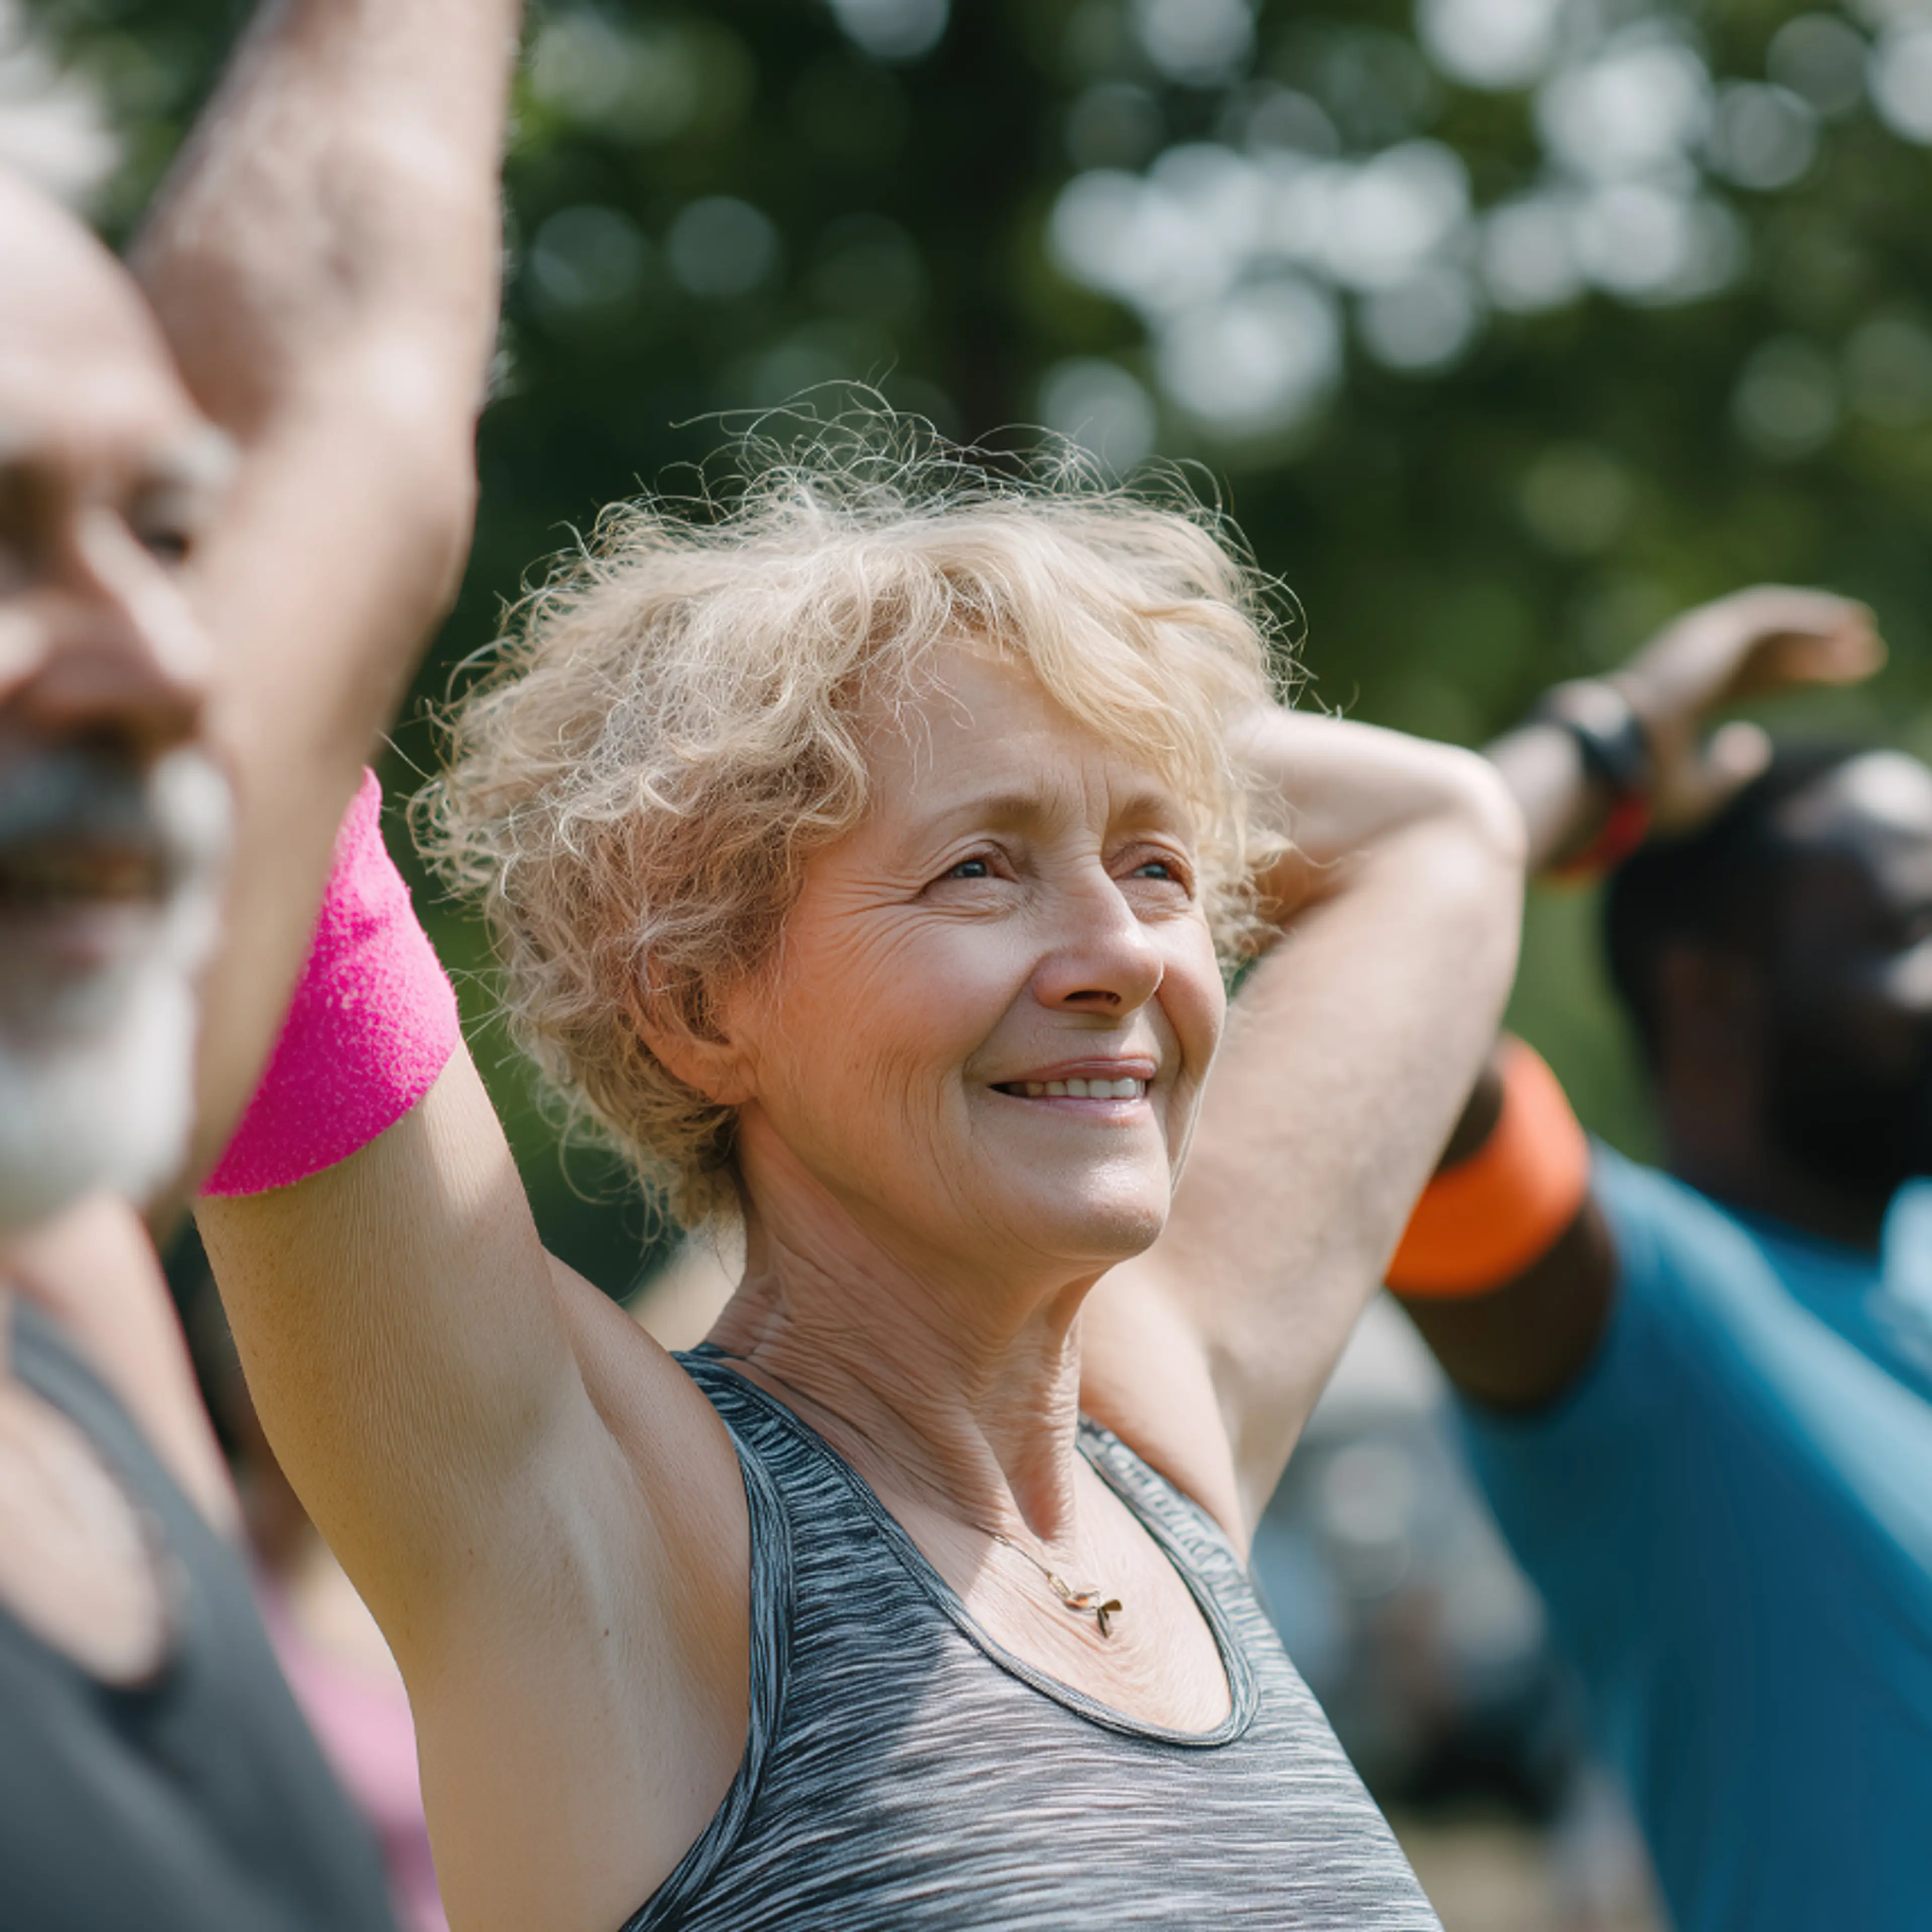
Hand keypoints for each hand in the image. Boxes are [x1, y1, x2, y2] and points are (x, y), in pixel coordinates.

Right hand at [1615, 586, 1882, 832]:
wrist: (1614, 762)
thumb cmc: (1646, 789)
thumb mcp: (1696, 792)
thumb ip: (1728, 770)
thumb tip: (1754, 744)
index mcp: (1680, 702)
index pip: (1745, 680)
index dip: (1793, 679)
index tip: (1840, 678)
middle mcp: (1687, 669)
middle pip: (1762, 655)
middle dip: (1813, 656)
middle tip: (1863, 658)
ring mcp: (1695, 646)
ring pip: (1768, 630)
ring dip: (1818, 632)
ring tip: (1864, 637)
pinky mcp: (1709, 632)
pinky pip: (1769, 616)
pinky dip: (1810, 616)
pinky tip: (1848, 625)